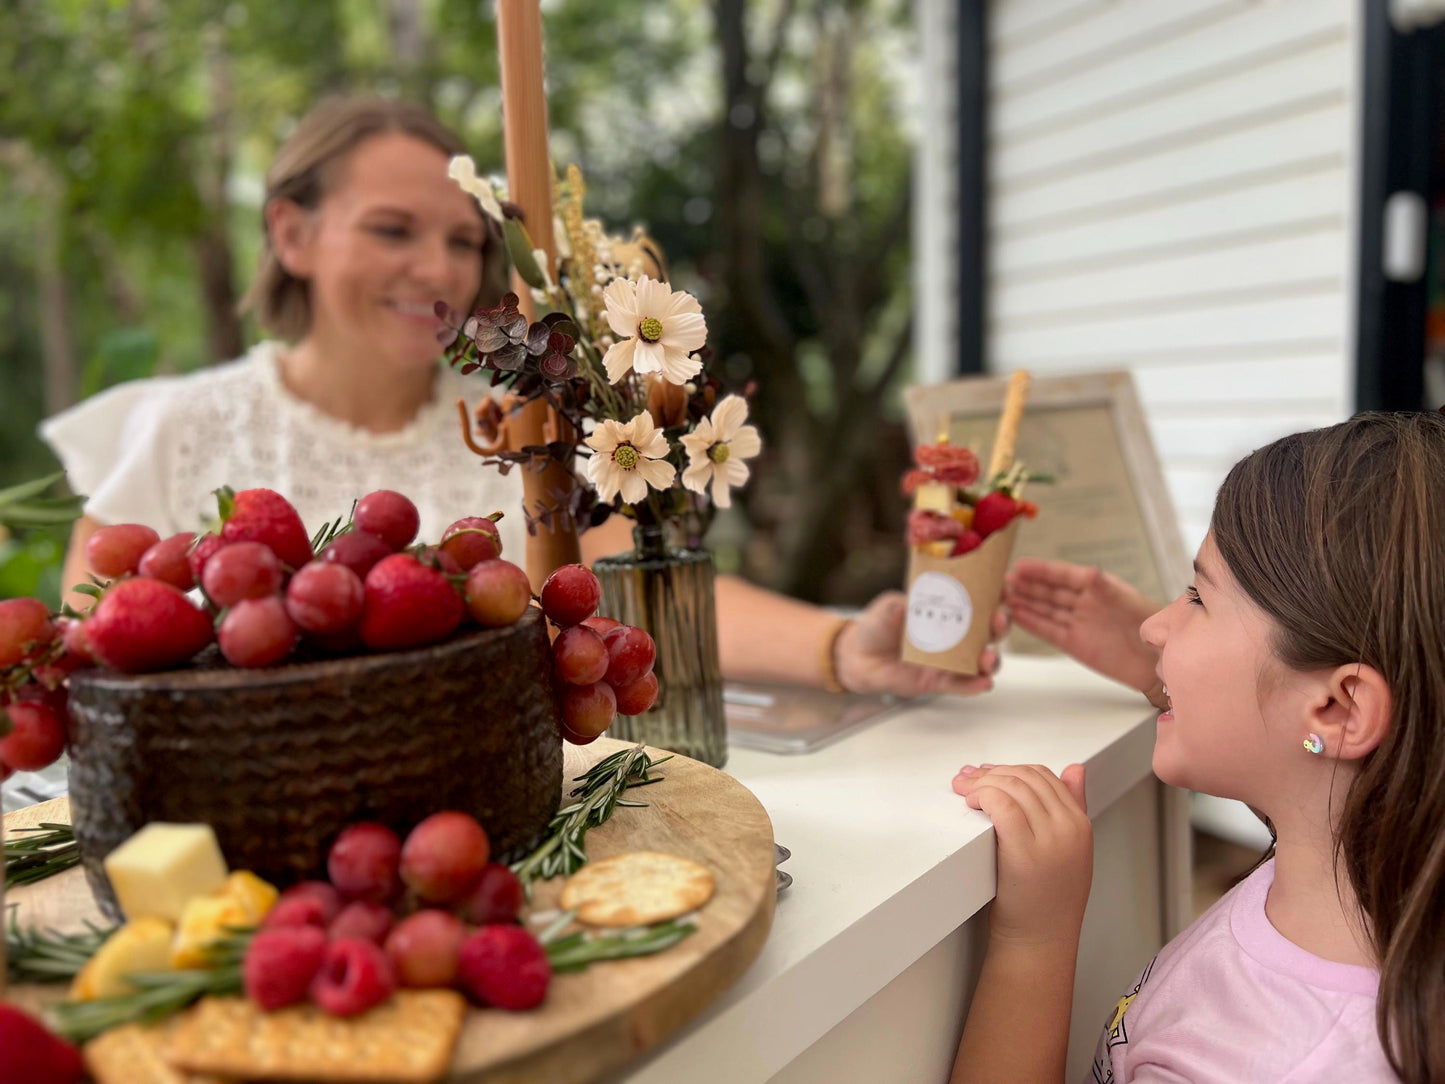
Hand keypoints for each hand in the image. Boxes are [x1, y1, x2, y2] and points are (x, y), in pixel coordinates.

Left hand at [835, 590, 1007, 698]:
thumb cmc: (878, 626)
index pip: (979, 601)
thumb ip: (895, 609)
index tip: (1003, 589)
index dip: (995, 595)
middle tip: (999, 620)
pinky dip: (974, 685)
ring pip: (980, 661)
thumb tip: (902, 607)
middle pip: (988, 631)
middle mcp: (955, 636)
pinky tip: (983, 683)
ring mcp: (950, 660)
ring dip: (991, 659)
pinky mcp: (939, 681)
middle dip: (999, 626)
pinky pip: (961, 685)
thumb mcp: (886, 610)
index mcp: (947, 610)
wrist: (859, 657)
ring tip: (989, 659)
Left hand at [953, 763, 1091, 945]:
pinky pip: (1002, 805)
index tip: (987, 773)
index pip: (1045, 776)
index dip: (1010, 769)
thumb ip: (1073, 808)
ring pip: (1012, 786)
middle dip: (992, 772)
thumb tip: (1074, 768)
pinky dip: (983, 795)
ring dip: (982, 781)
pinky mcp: (1024, 852)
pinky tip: (972, 803)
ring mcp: (1049, 839)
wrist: (1040, 941)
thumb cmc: (1046, 901)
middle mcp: (1069, 828)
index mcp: (1080, 825)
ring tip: (963, 788)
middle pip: (1026, 777)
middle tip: (967, 778)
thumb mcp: (1070, 851)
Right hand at [1004, 558, 1161, 701]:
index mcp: (1097, 587)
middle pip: (1050, 591)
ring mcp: (1078, 623)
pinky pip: (1048, 631)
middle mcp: (1084, 603)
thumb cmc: (1150, 627)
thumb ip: (1108, 589)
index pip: (1063, 575)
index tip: (1019, 565)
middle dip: (1027, 585)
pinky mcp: (1074, 644)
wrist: (1158, 662)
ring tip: (1003, 596)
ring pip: (1046, 610)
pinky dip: (1032, 623)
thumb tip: (1091, 572)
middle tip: (1003, 580)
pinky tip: (1016, 616)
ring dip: (1025, 602)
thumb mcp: (1130, 604)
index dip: (1041, 570)